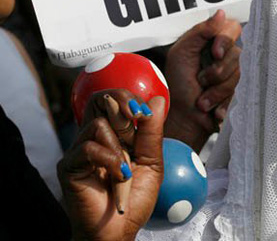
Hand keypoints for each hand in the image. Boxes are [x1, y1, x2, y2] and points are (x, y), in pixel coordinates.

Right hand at [58, 95, 164, 240]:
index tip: (144, 112)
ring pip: (98, 124)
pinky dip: (109, 160)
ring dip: (119, 146)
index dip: (128, 97)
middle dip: (121, 102)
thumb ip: (152, 133)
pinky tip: (120, 177)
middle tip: (136, 116)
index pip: (113, 100)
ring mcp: (79, 151)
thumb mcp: (152, 163)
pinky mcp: (69, 166)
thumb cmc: (134, 199)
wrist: (118, 231)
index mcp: (113, 135)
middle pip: (98, 100)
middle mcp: (94, 138)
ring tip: (126, 170)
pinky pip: (89, 148)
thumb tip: (158, 100)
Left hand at [164, 10, 241, 150]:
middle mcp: (226, 55)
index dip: (226, 40)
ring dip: (216, 91)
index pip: (232, 27)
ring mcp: (234, 73)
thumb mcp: (181, 53)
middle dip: (217, 71)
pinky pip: (239, 93)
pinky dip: (222, 103)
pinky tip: (213, 109)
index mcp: (211, 41)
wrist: (183, 118)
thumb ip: (200, 32)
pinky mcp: (239, 91)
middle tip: (201, 80)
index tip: (214, 53)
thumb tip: (221, 13)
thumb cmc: (178, 85)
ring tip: (202, 100)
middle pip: (237, 53)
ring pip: (238, 75)